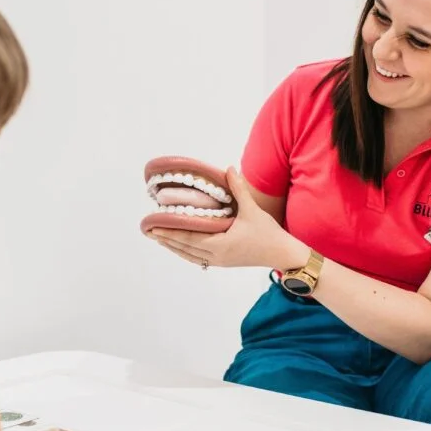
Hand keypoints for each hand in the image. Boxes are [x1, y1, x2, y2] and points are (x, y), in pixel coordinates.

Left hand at [147, 167, 308, 269]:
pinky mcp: (223, 262)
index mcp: (219, 244)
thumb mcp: (251, 209)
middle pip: (184, 248)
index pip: (187, 238)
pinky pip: (198, 259)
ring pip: (189, 256)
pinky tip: (179, 247)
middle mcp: (216, 256)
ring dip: (174, 247)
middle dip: (166, 239)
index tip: (154, 227)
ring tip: (159, 239)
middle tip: (149, 231)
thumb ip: (238, 189)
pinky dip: (186, 252)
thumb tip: (228, 168)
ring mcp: (219, 261)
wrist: (282, 253)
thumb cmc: (268, 233)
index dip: (169, 232)